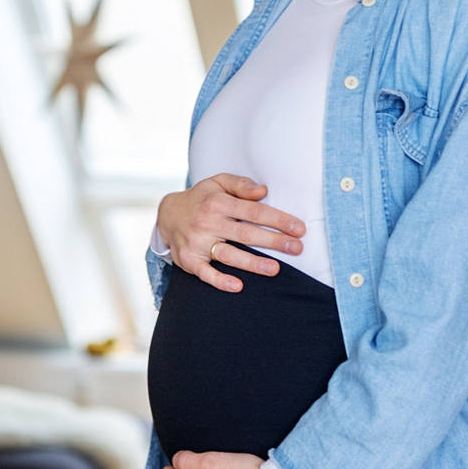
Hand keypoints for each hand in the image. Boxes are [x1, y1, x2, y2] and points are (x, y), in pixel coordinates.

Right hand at [157, 174, 305, 292]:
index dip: (278, 220)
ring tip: (275, 269)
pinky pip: (205, 273)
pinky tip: (237, 286)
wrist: (168, 214)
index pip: (254, 212)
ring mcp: (197, 243)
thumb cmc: (202, 198)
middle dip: (274, 242)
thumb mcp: (218, 182)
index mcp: (218, 202)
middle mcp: (207, 222)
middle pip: (246, 234)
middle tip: (297, 248)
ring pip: (229, 255)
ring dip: (252, 263)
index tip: (299, 228)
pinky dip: (220, 280)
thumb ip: (241, 185)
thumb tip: (263, 191)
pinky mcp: (189, 260)